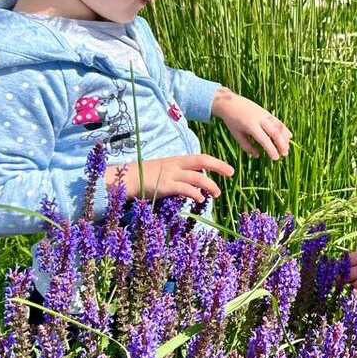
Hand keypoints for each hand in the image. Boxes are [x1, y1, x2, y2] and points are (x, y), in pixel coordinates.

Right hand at [107, 154, 234, 202]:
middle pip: (202, 161)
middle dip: (218, 166)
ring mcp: (170, 175)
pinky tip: (201, 199)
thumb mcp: (164, 172)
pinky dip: (195, 193)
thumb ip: (179, 175)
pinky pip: (184, 188)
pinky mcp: (164, 185)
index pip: (200, 158)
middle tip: (231, 173)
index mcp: (176, 160)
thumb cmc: (144, 177)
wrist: (125, 179)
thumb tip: (194, 183)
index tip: (228, 169)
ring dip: (210, 185)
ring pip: (196, 177)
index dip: (216, 162)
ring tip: (217, 193)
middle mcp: (175, 165)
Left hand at [212, 89, 291, 160]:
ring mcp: (264, 114)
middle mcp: (259, 119)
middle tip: (285, 154)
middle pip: (274, 132)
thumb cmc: (231, 120)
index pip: (264, 139)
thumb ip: (247, 146)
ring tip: (287, 148)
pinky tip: (289, 136)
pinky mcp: (266, 111)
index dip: (271, 149)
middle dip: (281, 144)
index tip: (275, 158)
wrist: (229, 102)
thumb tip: (257, 155)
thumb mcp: (236, 134)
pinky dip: (284, 129)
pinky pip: (278, 121)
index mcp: (250, 125)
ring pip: (278, 126)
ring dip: (285, 137)